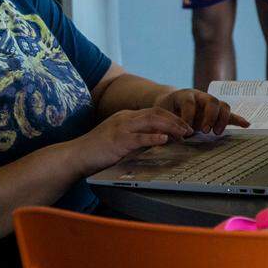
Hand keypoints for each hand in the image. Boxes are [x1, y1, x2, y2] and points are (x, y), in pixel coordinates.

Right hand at [72, 108, 191, 174]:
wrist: (76, 155)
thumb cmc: (97, 150)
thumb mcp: (120, 139)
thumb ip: (137, 138)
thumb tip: (158, 141)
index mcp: (126, 117)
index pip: (154, 112)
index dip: (172, 118)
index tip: (184, 126)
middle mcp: (125, 118)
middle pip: (156, 113)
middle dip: (176, 120)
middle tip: (190, 130)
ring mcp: (121, 128)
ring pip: (151, 121)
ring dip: (170, 127)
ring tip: (183, 134)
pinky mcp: (118, 141)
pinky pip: (139, 137)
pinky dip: (153, 138)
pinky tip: (164, 140)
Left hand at [153, 89, 249, 135]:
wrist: (171, 102)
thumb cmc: (166, 109)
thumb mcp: (162, 114)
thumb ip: (166, 123)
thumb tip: (168, 137)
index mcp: (185, 95)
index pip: (189, 103)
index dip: (188, 116)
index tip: (186, 130)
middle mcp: (200, 96)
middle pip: (211, 101)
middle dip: (210, 116)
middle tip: (205, 131)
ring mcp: (210, 103)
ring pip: (222, 106)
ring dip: (222, 119)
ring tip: (217, 133)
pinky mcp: (216, 111)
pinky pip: (229, 114)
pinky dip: (237, 119)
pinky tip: (246, 125)